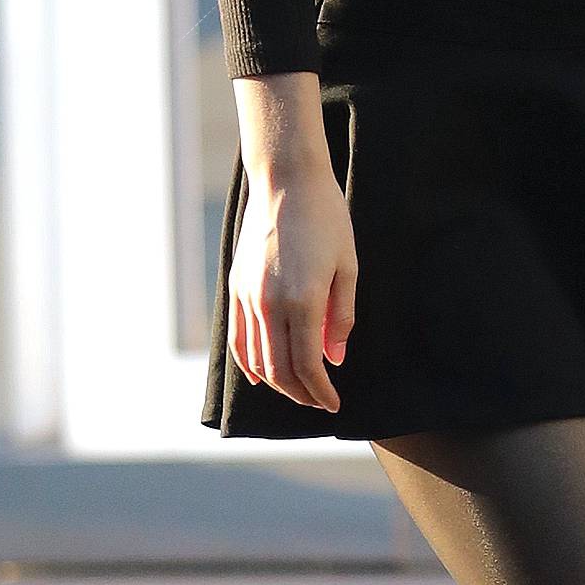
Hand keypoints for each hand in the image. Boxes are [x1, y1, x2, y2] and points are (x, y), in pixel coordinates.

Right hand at [229, 166, 355, 411]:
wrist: (286, 180)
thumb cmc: (326, 218)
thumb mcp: (348, 267)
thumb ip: (341, 318)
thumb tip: (334, 358)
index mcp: (302, 301)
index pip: (307, 366)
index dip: (320, 392)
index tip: (334, 404)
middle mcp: (269, 304)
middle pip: (279, 370)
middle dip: (300, 393)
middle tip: (319, 401)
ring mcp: (248, 296)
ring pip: (256, 358)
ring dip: (277, 382)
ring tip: (298, 390)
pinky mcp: (236, 286)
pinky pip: (238, 336)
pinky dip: (247, 362)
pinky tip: (259, 376)